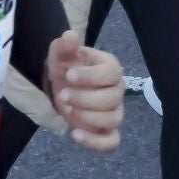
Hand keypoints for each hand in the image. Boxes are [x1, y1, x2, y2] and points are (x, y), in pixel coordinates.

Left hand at [45, 30, 124, 152]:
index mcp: (110, 67)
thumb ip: (66, 46)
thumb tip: (70, 36)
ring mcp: (114, 111)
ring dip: (89, 117)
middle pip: (112, 99)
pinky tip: (76, 135)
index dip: (90, 77)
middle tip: (63, 95)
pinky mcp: (107, 131)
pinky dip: (96, 142)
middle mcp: (117, 90)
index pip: (111, 73)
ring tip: (67, 111)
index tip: (69, 76)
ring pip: (113, 119)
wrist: (62, 86)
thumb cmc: (66, 66)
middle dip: (85, 99)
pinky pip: (112, 142)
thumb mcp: (62, 54)